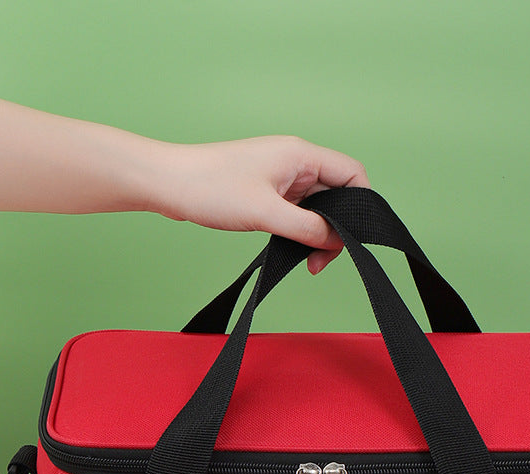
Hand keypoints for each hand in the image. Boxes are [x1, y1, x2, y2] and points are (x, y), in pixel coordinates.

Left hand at [149, 136, 369, 273]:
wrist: (168, 183)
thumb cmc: (210, 187)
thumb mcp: (266, 214)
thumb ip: (307, 228)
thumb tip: (337, 241)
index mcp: (301, 155)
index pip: (352, 174)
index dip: (361, 205)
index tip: (352, 237)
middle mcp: (295, 163)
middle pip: (337, 195)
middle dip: (337, 228)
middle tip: (321, 260)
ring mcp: (280, 177)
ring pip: (317, 207)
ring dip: (316, 235)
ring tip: (307, 262)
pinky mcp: (266, 192)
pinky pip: (296, 212)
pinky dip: (299, 232)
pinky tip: (291, 250)